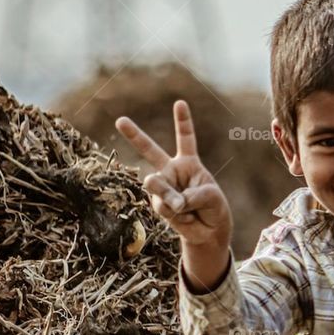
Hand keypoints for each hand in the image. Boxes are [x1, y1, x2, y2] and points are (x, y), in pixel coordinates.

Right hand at [114, 100, 231, 247]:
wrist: (208, 231)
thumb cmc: (213, 208)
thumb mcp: (211, 197)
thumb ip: (191, 196)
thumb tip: (170, 203)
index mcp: (188, 162)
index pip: (185, 138)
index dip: (183, 121)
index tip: (180, 103)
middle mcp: (172, 171)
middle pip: (150, 150)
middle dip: (134, 134)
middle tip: (120, 120)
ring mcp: (163, 187)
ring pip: (157, 185)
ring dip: (170, 196)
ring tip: (182, 207)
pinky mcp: (159, 205)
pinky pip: (162, 205)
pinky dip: (175, 213)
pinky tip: (184, 217)